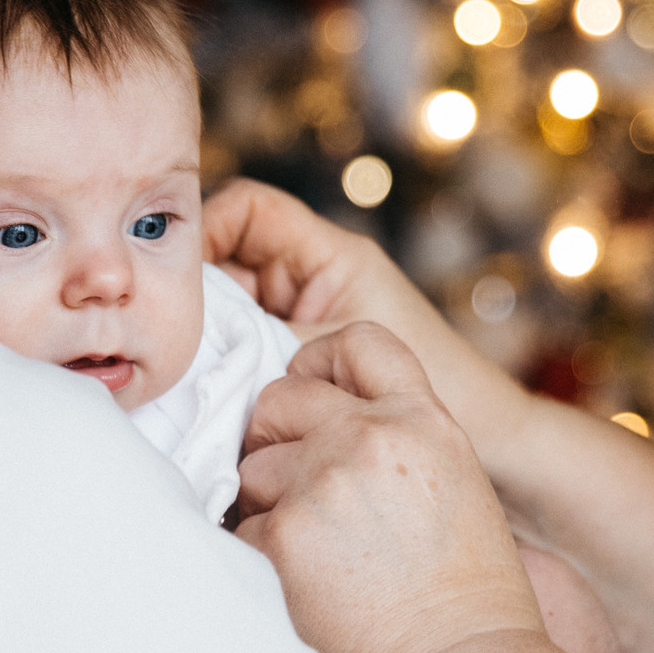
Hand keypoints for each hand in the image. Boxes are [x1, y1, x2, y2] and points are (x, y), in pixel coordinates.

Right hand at [204, 180, 535, 465]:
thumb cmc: (439, 385)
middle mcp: (310, 280)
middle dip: (190, 291)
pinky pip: (241, 355)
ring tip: (176, 370)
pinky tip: (204, 401)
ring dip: (201, 338)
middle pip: (224, 262)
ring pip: (225, 312)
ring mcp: (300, 323)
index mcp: (329, 256)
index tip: (172, 271)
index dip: (203, 226)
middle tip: (160, 330)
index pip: (247, 209)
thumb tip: (187, 340)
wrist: (493, 442)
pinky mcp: (296, 368)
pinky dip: (220, 373)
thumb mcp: (338, 352)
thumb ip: (263, 339)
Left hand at [234, 322, 544, 652]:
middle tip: (297, 491)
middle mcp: (371, 437)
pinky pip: (238, 527)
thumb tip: (333, 426)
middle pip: (280, 398)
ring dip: (265, 503)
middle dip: (274, 439)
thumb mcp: (458, 484)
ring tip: (312, 553)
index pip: (357, 341)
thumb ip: (400, 440)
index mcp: (422, 418)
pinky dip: (258, 557)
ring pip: (250, 466)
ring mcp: (322, 482)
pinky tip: (301, 586)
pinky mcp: (281, 535)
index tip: (309, 391)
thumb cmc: (467, 595)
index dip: (320, 362)